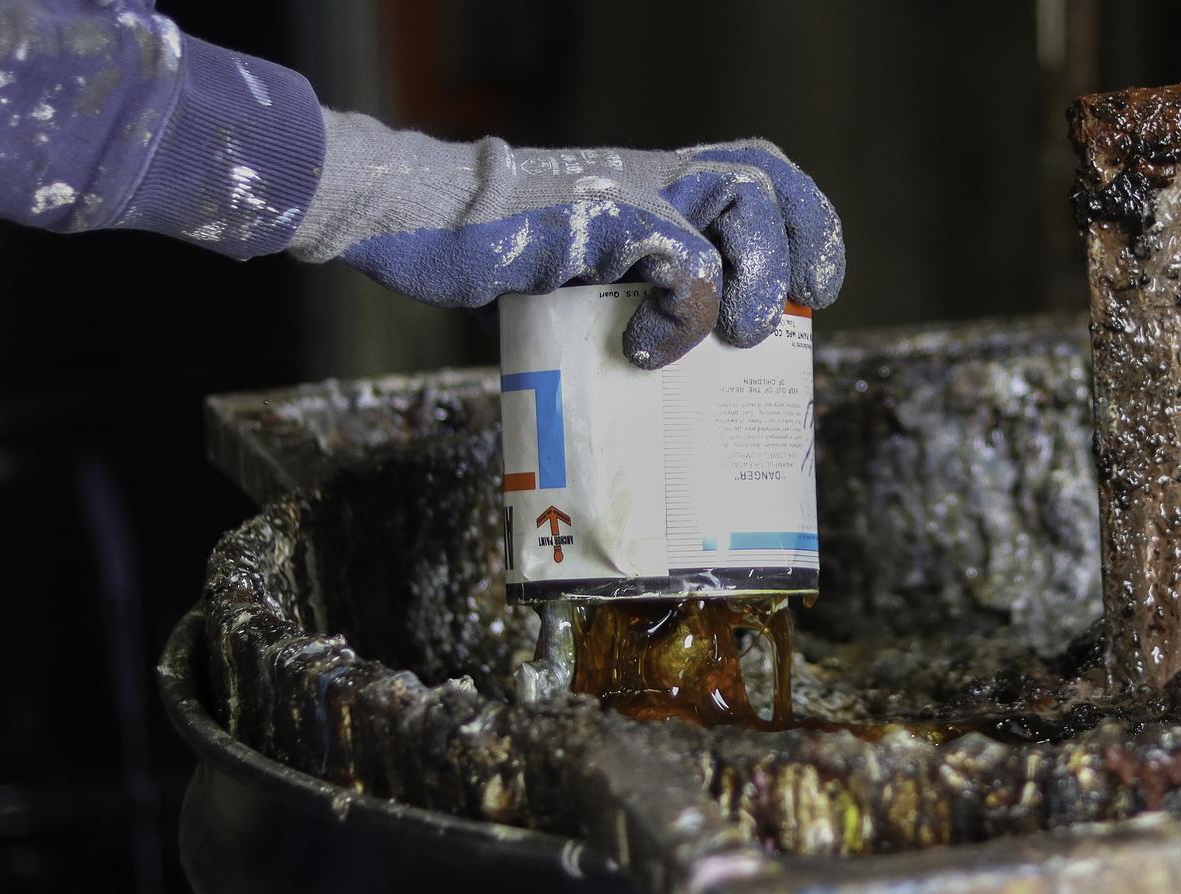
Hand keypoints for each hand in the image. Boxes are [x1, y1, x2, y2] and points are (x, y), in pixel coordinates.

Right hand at [290, 110, 844, 367]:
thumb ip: (631, 294)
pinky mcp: (598, 219)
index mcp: (656, 186)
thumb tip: (672, 376)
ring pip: (737, 203)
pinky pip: (678, 257)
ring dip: (754, 278)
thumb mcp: (584, 274)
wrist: (423, 225)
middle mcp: (653, 178)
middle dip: (799, 245)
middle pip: (762, 177)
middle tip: (792, 313)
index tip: (814, 287)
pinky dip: (684, 313)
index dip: (802, 220)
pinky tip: (649, 349)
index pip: (753, 171)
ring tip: (736, 337)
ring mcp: (628, 192)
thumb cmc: (498, 262)